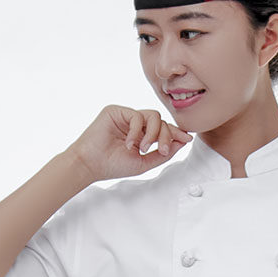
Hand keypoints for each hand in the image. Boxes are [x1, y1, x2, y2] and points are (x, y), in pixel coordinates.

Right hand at [65, 104, 193, 181]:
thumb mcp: (144, 163)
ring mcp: (126, 116)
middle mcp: (135, 124)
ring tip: (144, 148)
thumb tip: (182, 143)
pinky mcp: (116, 111)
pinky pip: (137, 116)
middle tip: (163, 150)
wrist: (91, 165)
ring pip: (153, 116)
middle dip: (166, 136)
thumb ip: (163, 154)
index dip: (176, 133)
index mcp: (141, 135)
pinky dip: (137, 132)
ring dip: (153, 134)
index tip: (187, 139)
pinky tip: (130, 144)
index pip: (163, 129)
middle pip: (161, 121)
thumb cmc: (112, 165)